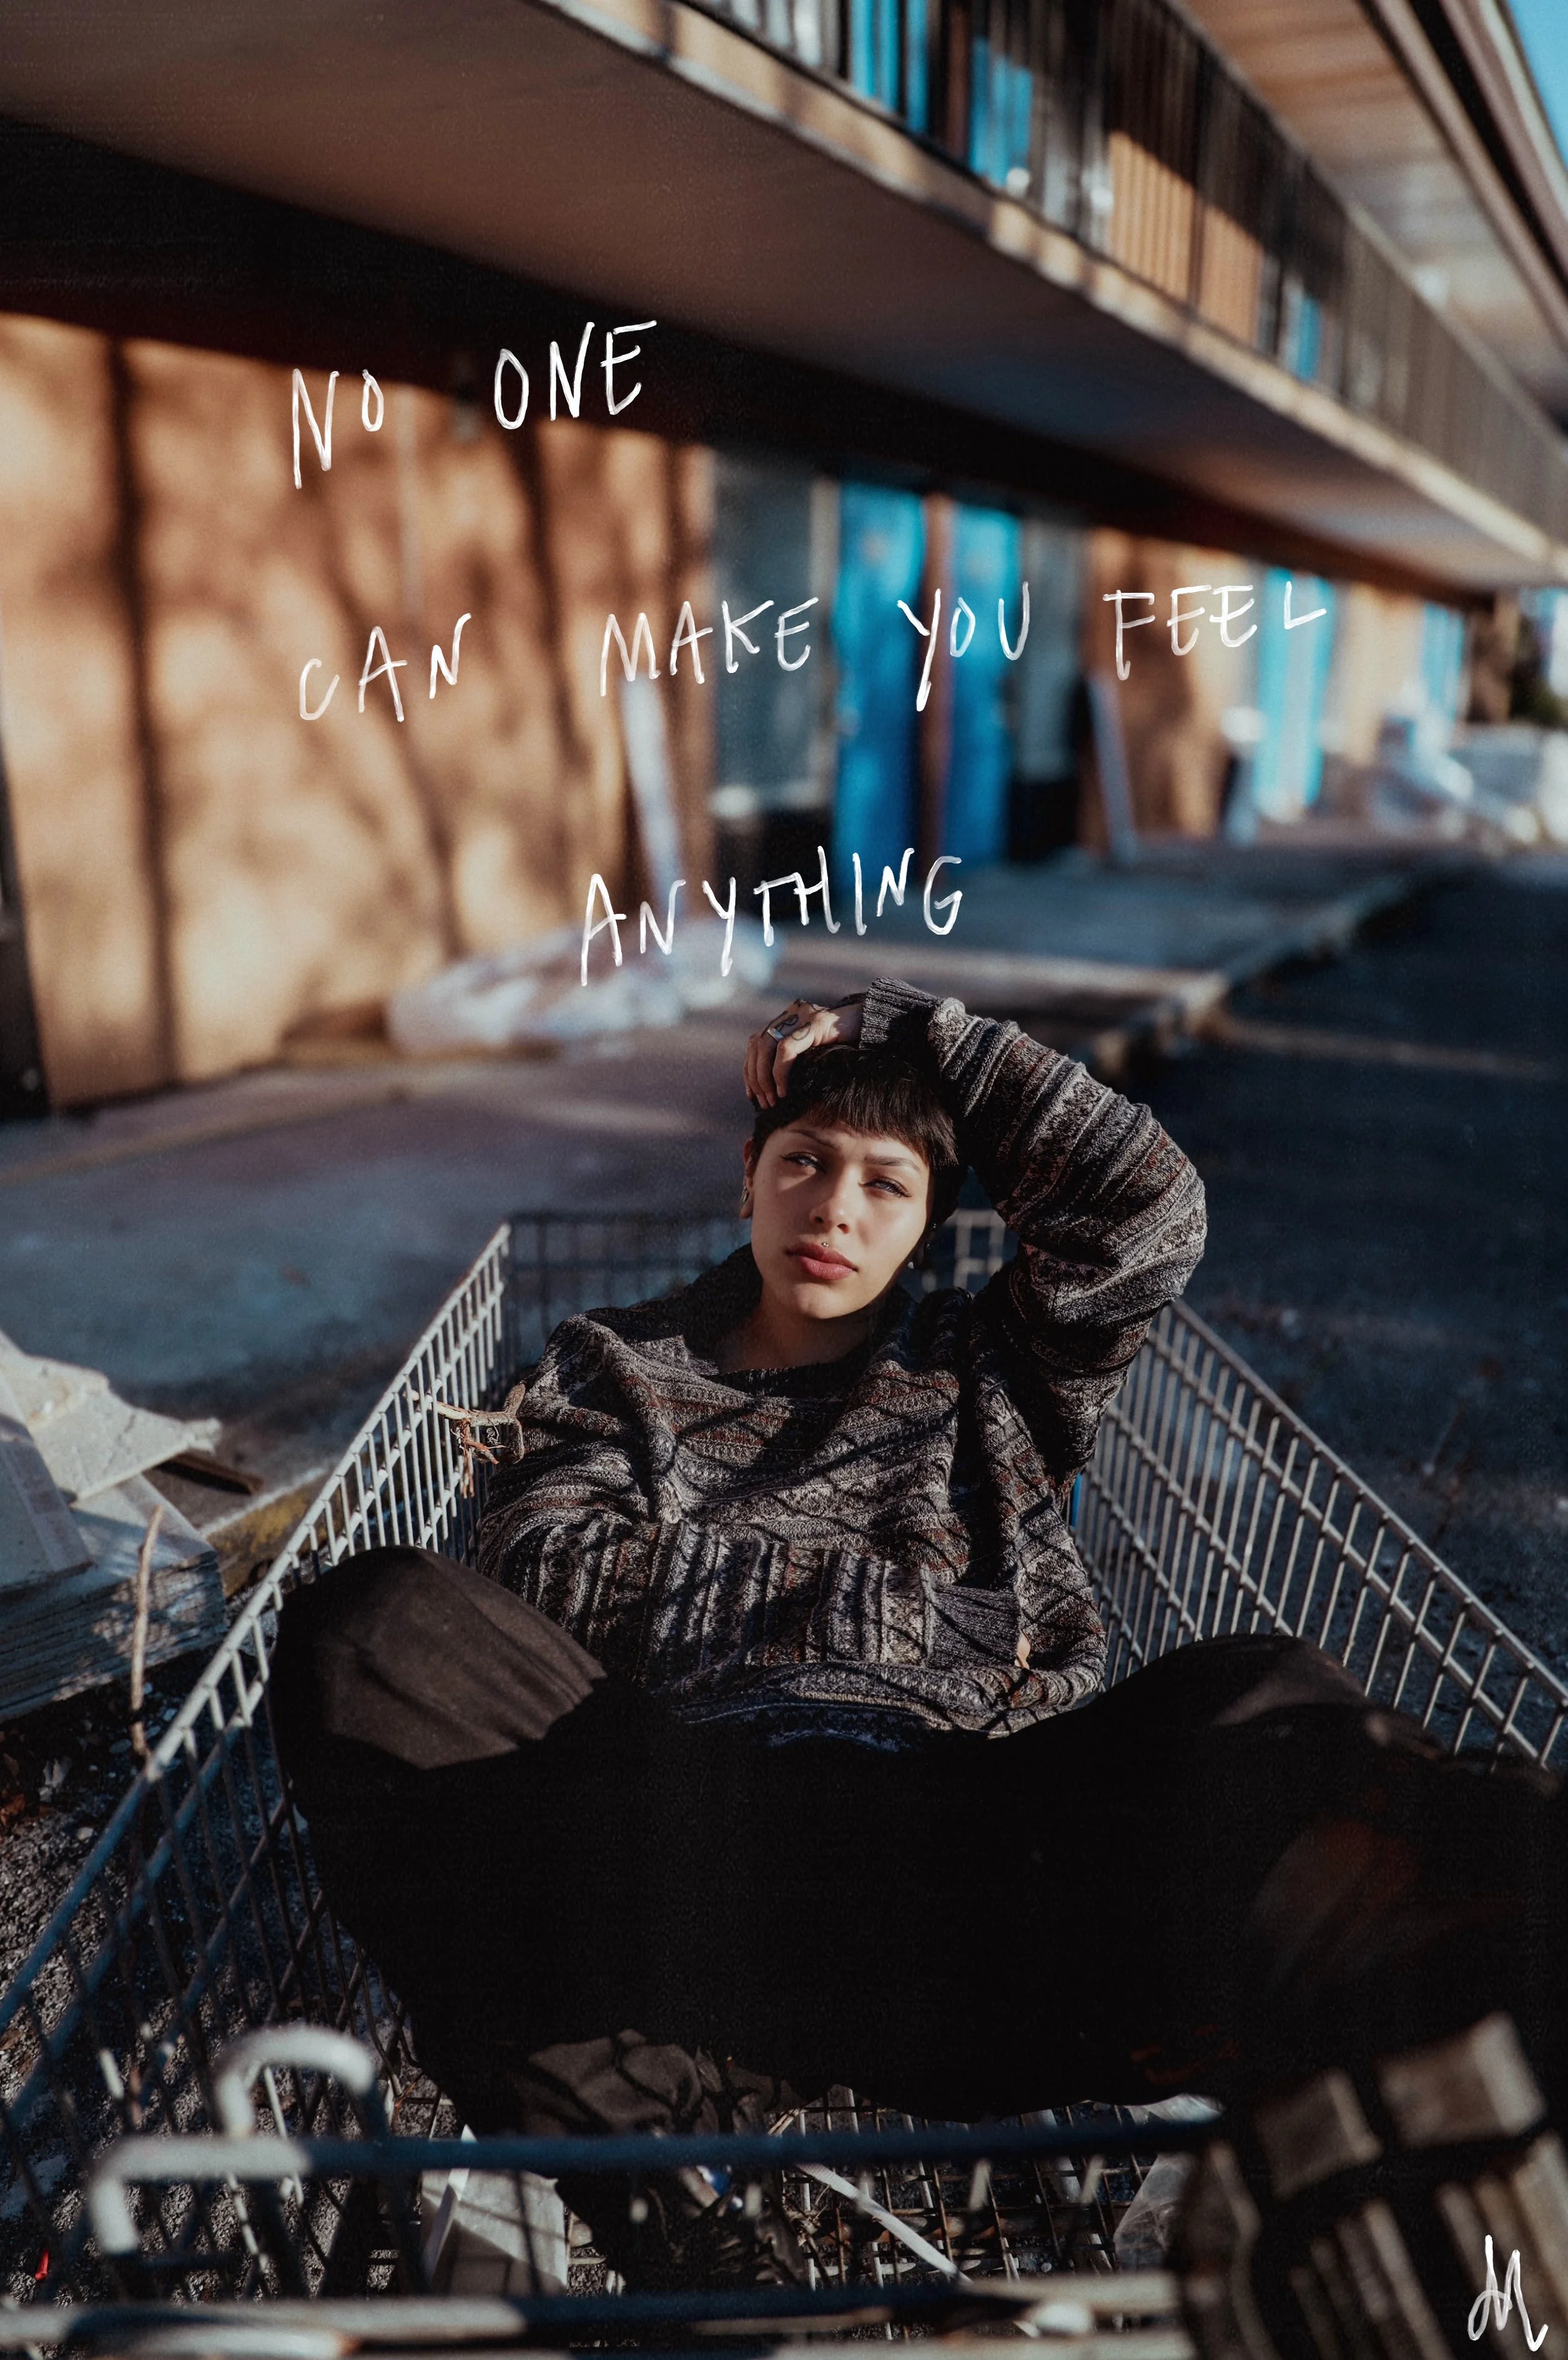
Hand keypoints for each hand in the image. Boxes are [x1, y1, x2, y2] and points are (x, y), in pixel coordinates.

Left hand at [744, 997, 862, 1107]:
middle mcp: (791, 1015)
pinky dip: (779, 1072)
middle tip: (762, 1103)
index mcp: (788, 1020)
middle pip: (756, 1045)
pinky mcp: (815, 1024)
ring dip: (764, 1077)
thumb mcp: (816, 1054)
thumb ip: (797, 1062)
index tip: (752, 1095)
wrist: (875, 1024)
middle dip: (755, 1077)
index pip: (756, 1043)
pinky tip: (783, 1091)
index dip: (750, 1069)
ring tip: (772, 1100)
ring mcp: (802, 1017)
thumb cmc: (849, 1045)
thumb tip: (776, 1090)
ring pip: (765, 1047)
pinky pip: (786, 1049)